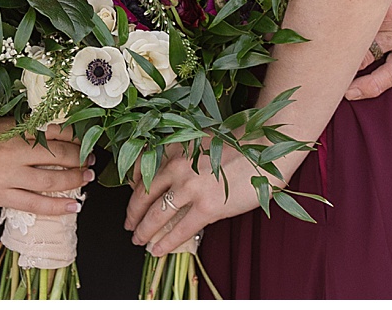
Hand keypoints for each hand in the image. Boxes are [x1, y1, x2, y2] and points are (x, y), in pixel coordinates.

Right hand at [0, 119, 91, 216]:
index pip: (54, 131)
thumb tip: (39, 126)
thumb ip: (12, 126)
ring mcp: (8, 178)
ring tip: (88, 178)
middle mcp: (14, 153)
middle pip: (59, 155)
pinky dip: (57, 206)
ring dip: (75, 179)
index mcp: (11, 130)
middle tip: (93, 156)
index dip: (75, 134)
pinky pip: (35, 204)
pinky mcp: (0, 197)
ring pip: (52, 180)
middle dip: (80, 156)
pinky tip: (73, 206)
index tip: (87, 134)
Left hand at [124, 143, 268, 256]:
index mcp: (174, 148)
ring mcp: (191, 187)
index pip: (141, 170)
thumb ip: (181, 156)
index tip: (131, 200)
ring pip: (156, 215)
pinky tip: (158, 250)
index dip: (131, 190)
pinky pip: (180, 230)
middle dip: (132, 214)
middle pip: (142, 195)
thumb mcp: (200, 141)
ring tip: (138, 240)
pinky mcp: (207, 207)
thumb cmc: (237, 144)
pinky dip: (166, 243)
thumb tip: (168, 179)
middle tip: (128, 225)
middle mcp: (177, 166)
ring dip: (144, 231)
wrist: (263, 150)